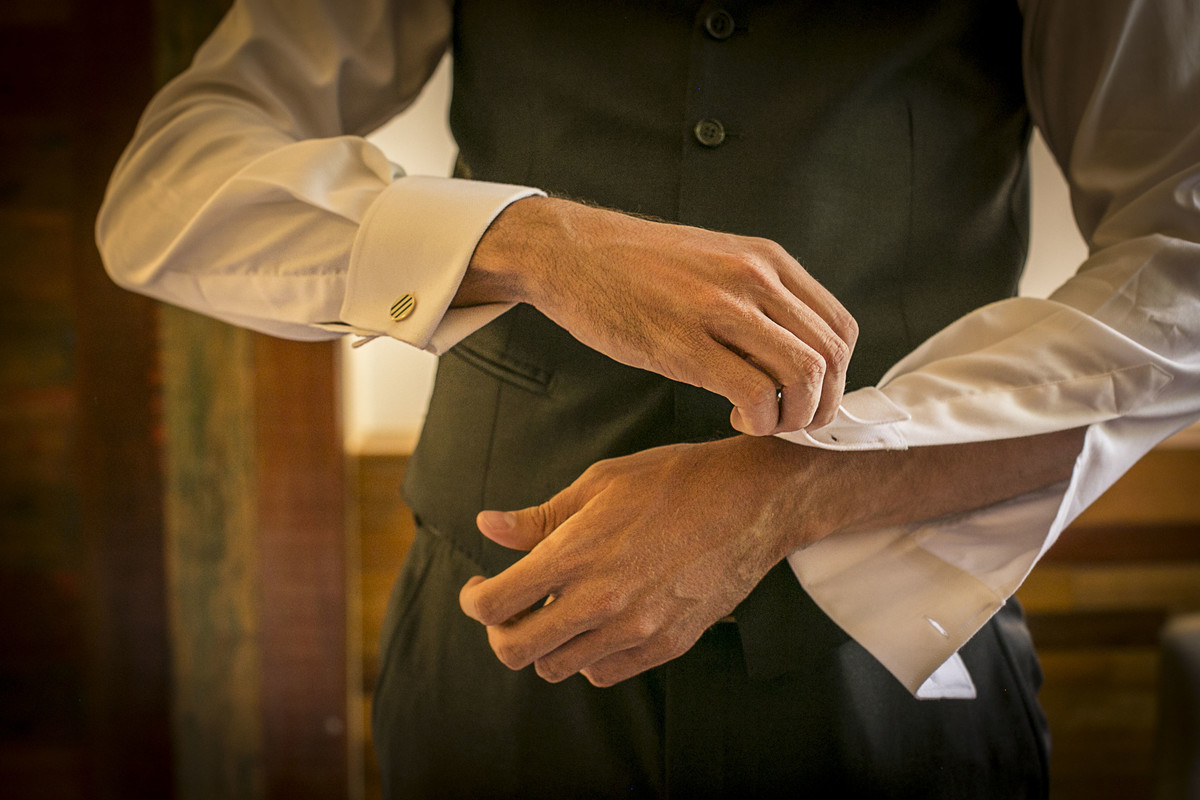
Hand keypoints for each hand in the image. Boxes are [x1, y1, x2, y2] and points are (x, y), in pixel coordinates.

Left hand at [457, 436, 821, 686]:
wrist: (752, 501)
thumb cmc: (673, 480)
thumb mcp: (599, 483)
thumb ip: (539, 517)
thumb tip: (487, 526)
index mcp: (576, 554)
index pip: (494, 605)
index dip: (474, 600)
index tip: (480, 588)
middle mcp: (601, 600)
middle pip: (516, 651)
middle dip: (500, 632)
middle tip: (509, 609)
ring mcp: (636, 629)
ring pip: (559, 667)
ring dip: (546, 644)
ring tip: (557, 611)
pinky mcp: (667, 644)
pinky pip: (604, 673)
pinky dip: (588, 656)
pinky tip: (596, 624)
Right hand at [460, 197, 857, 434]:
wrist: (569, 252)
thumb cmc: (633, 267)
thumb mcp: (712, 263)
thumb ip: (755, 298)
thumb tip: (787, 354)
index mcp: (766, 259)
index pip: (840, 328)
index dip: (836, 376)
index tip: (807, 397)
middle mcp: (755, 278)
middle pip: (831, 357)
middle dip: (822, 405)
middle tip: (791, 422)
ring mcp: (722, 309)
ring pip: (805, 376)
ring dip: (795, 418)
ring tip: (763, 423)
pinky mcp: (686, 344)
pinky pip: (757, 394)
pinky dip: (761, 421)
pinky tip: (738, 419)